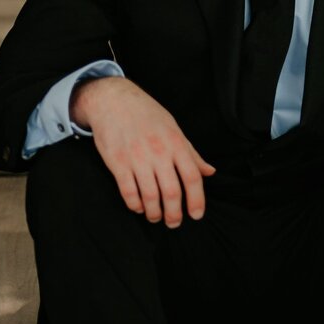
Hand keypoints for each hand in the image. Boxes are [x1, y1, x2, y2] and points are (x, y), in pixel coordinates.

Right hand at [72, 75, 214, 227]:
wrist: (113, 100)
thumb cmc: (147, 114)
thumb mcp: (174, 128)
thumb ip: (191, 153)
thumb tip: (210, 172)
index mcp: (176, 143)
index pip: (192, 177)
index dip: (196, 200)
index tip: (196, 215)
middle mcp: (159, 152)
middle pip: (171, 192)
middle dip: (174, 213)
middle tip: (174, 222)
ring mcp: (137, 158)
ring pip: (150, 196)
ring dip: (154, 213)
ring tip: (156, 217)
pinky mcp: (118, 163)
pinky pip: (128, 192)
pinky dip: (135, 205)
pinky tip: (139, 207)